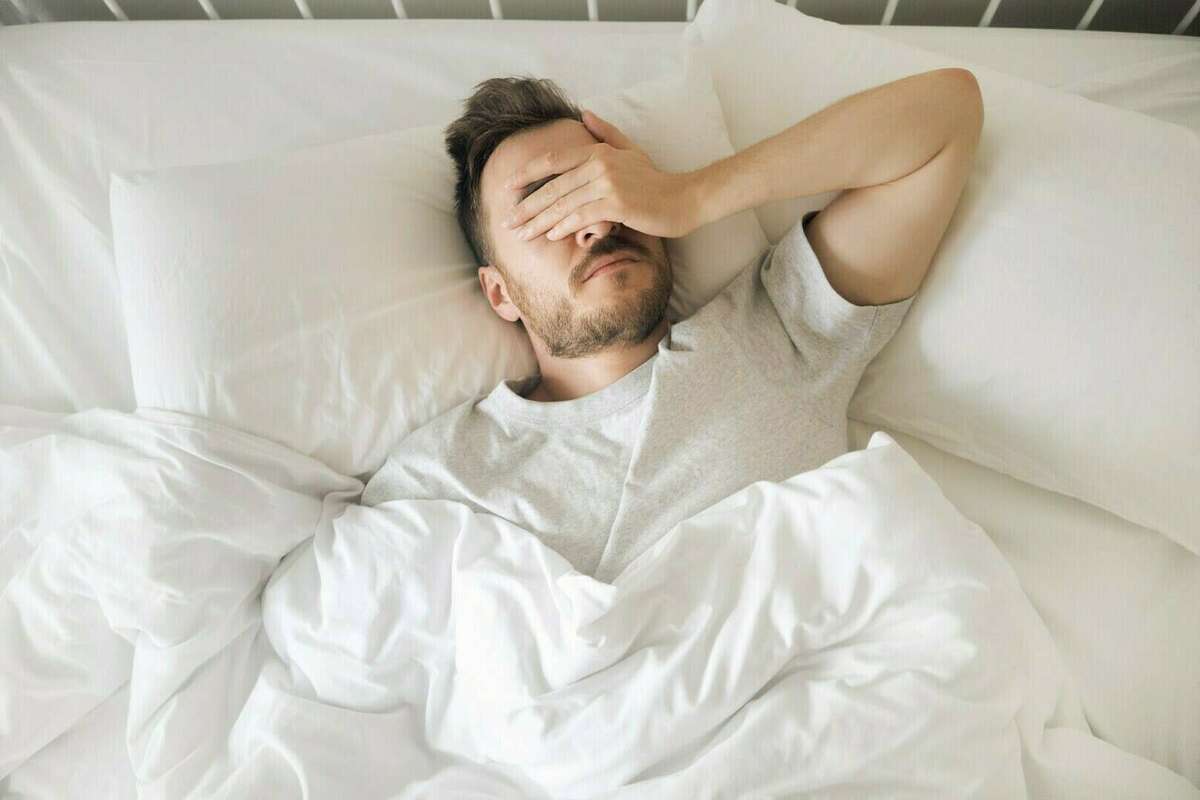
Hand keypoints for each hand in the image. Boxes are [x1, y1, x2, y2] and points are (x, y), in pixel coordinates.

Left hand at [501, 110, 700, 241]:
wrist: (684, 199)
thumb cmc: (656, 180)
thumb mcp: (631, 150)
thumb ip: (606, 132)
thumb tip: (584, 114)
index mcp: (598, 151)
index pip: (554, 160)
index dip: (527, 173)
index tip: (507, 186)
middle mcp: (599, 164)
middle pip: (553, 186)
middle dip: (527, 206)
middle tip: (507, 221)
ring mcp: (607, 184)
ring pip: (563, 204)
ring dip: (539, 222)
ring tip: (522, 235)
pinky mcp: (616, 204)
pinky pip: (581, 216)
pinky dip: (564, 226)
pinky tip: (550, 235)